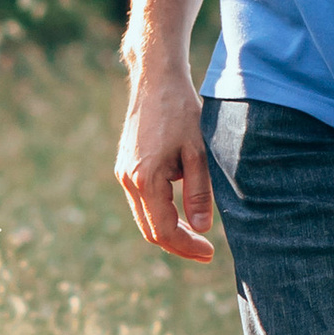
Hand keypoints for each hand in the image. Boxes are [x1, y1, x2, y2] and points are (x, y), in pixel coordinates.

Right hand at [114, 62, 216, 264]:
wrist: (156, 81)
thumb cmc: (181, 111)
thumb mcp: (198, 152)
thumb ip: (199, 192)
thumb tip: (201, 228)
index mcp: (145, 179)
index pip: (164, 230)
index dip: (187, 246)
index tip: (210, 252)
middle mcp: (128, 180)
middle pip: (150, 231)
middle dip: (178, 244)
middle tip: (206, 251)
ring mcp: (123, 174)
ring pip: (144, 218)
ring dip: (169, 230)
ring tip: (197, 236)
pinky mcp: (125, 167)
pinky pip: (141, 202)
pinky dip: (160, 214)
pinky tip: (182, 213)